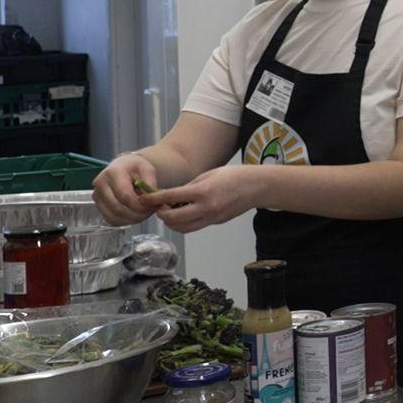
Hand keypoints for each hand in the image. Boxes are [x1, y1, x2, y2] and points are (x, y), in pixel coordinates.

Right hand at [93, 154, 158, 225]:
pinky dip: (125, 221)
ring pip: (114, 217)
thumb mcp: (147, 168)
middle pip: (118, 208)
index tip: (153, 205)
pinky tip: (136, 215)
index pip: (125, 196)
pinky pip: (111, 220)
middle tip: (151, 211)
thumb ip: (150, 182)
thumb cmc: (136, 168)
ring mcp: (97, 196)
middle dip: (138, 214)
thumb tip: (149, 198)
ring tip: (145, 213)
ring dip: (133, 219)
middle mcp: (100, 184)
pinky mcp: (98, 205)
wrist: (124, 167)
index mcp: (112, 172)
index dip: (140, 205)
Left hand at [142, 166, 262, 233]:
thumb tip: (172, 196)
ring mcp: (212, 217)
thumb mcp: (208, 174)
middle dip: (161, 214)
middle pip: (173, 219)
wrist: (257, 187)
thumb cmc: (235, 176)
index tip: (144, 198)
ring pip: (182, 228)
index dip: (154, 198)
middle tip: (159, 206)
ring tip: (171, 211)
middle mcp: (206, 207)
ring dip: (172, 222)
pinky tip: (185, 213)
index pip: (170, 197)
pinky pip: (194, 226)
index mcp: (203, 191)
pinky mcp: (216, 222)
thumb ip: (189, 186)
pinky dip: (184, 222)